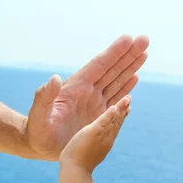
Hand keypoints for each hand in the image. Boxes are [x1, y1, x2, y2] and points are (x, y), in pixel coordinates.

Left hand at [25, 35, 147, 160]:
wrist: (39, 145)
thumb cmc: (36, 130)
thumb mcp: (38, 113)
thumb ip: (44, 96)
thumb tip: (55, 78)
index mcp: (76, 87)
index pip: (99, 65)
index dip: (114, 52)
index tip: (129, 38)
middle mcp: (87, 91)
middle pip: (112, 69)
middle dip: (128, 54)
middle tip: (145, 39)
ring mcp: (93, 102)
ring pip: (117, 80)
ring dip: (131, 67)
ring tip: (144, 53)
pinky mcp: (98, 115)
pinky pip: (115, 98)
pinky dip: (126, 88)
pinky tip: (135, 78)